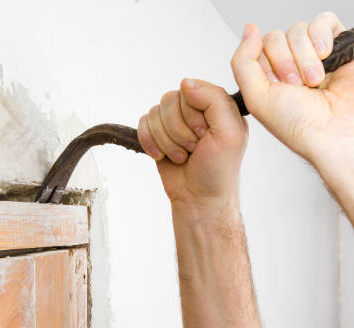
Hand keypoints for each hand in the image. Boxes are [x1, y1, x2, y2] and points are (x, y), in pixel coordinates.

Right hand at [137, 79, 247, 208]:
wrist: (198, 198)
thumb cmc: (218, 170)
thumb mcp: (229, 133)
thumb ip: (214, 100)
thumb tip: (185, 83)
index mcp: (215, 105)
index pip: (190, 91)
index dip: (191, 116)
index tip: (204, 136)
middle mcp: (193, 110)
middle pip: (169, 101)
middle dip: (178, 131)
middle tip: (193, 149)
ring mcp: (173, 121)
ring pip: (154, 113)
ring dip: (166, 141)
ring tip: (181, 156)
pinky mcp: (156, 134)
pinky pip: (142, 124)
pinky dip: (150, 142)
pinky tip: (162, 156)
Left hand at [231, 12, 353, 165]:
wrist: (334, 132)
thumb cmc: (298, 124)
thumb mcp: (256, 97)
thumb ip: (243, 62)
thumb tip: (248, 30)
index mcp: (268, 76)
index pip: (258, 47)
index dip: (267, 62)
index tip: (279, 84)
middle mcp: (290, 64)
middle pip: (277, 37)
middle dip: (286, 62)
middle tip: (297, 86)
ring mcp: (314, 55)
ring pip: (299, 30)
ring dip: (306, 57)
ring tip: (315, 81)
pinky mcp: (339, 46)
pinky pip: (325, 21)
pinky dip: (322, 36)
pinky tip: (326, 56)